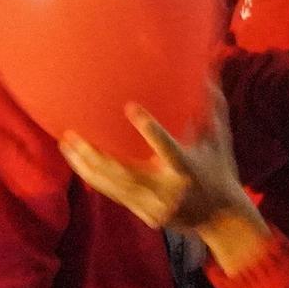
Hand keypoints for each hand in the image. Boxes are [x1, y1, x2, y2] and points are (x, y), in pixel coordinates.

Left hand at [61, 94, 253, 237]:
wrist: (221, 219)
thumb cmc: (220, 170)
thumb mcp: (220, 139)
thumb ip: (212, 105)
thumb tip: (210, 68)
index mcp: (188, 167)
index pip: (168, 148)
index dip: (150, 130)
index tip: (130, 107)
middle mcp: (168, 189)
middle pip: (126, 173)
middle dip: (96, 155)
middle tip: (72, 134)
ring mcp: (154, 205)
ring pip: (113, 185)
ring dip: (86, 166)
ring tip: (67, 143)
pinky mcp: (145, 213)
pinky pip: (113, 194)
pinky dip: (94, 178)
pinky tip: (77, 163)